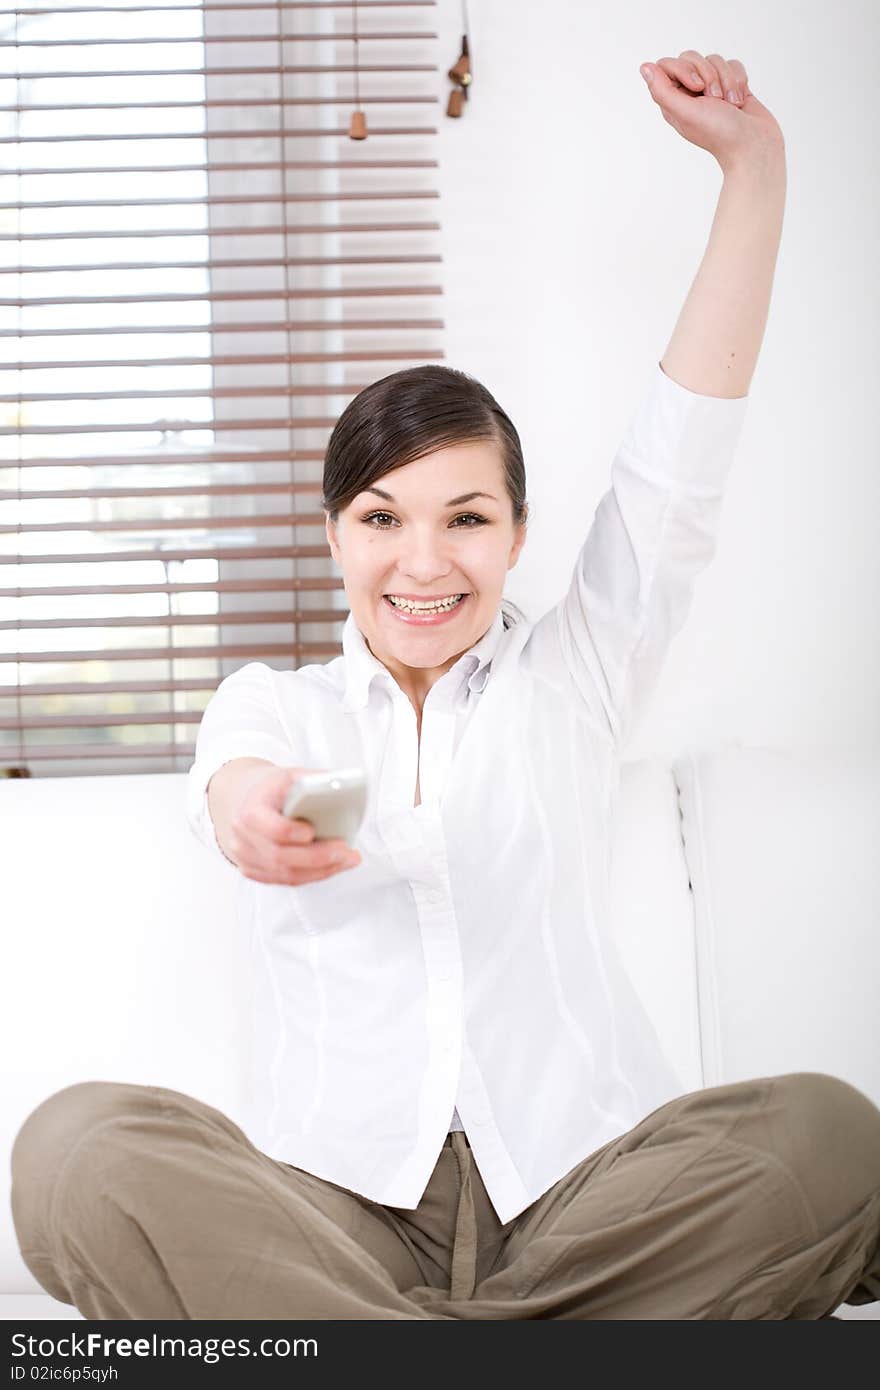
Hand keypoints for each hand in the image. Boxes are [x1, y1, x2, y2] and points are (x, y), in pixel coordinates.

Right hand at [228, 765, 361, 885]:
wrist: (248, 799)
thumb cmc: (274, 788)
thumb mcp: (292, 775)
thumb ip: (314, 782)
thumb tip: (346, 787)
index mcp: (251, 810)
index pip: (271, 828)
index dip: (292, 832)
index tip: (313, 831)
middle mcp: (244, 836)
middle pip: (280, 856)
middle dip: (317, 857)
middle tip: (345, 851)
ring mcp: (246, 857)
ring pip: (285, 874)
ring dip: (321, 871)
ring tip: (347, 860)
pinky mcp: (253, 870)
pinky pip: (286, 880)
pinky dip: (312, 876)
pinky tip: (332, 867)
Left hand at [640, 51, 784, 175]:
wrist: (753, 144)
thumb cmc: (719, 132)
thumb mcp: (685, 112)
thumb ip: (661, 90)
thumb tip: (644, 67)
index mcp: (673, 101)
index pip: (666, 65)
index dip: (684, 69)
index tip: (697, 88)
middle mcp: (689, 93)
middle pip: (691, 57)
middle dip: (709, 74)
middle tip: (715, 99)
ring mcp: (711, 88)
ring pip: (714, 59)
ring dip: (726, 81)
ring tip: (731, 104)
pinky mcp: (730, 85)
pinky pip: (732, 64)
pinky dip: (739, 80)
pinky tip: (740, 100)